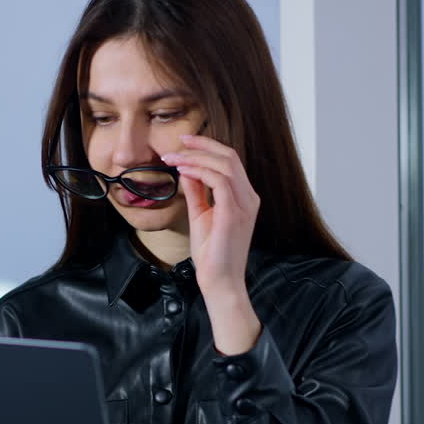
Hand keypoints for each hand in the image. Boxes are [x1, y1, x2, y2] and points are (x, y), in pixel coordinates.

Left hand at [162, 135, 263, 354]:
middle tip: (178, 143)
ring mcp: (244, 205)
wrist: (219, 281)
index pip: (230, 162)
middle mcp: (249, 198)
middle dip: (202, 145)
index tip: (183, 144)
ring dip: (196, 157)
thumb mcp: (201, 215)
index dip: (207, 148)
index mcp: (244, 197)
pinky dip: (199, 170)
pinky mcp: (234, 213)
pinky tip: (182, 170)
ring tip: (173, 157)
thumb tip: (187, 169)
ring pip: (225, 164)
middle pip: (230, 157)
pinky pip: (218, 180)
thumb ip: (197, 191)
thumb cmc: (211, 253)